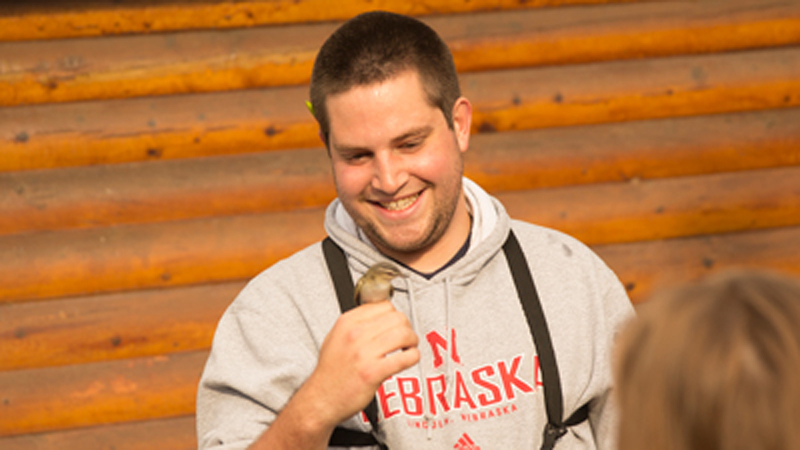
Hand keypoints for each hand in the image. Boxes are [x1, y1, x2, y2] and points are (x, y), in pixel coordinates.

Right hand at [301, 300, 419, 430]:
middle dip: (407, 327)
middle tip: (406, 337)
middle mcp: (355, 334)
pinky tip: (407, 360)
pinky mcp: (373, 372)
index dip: (394, 315)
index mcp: (347, 322)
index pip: (384, 305)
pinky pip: (405, 357)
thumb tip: (380, 314)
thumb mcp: (335, 337)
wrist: (320, 399)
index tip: (396, 324)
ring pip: (404, 334)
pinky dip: (413, 357)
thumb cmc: (330, 372)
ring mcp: (364, 353)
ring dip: (412, 341)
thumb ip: (356, 323)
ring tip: (408, 347)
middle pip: (397, 317)